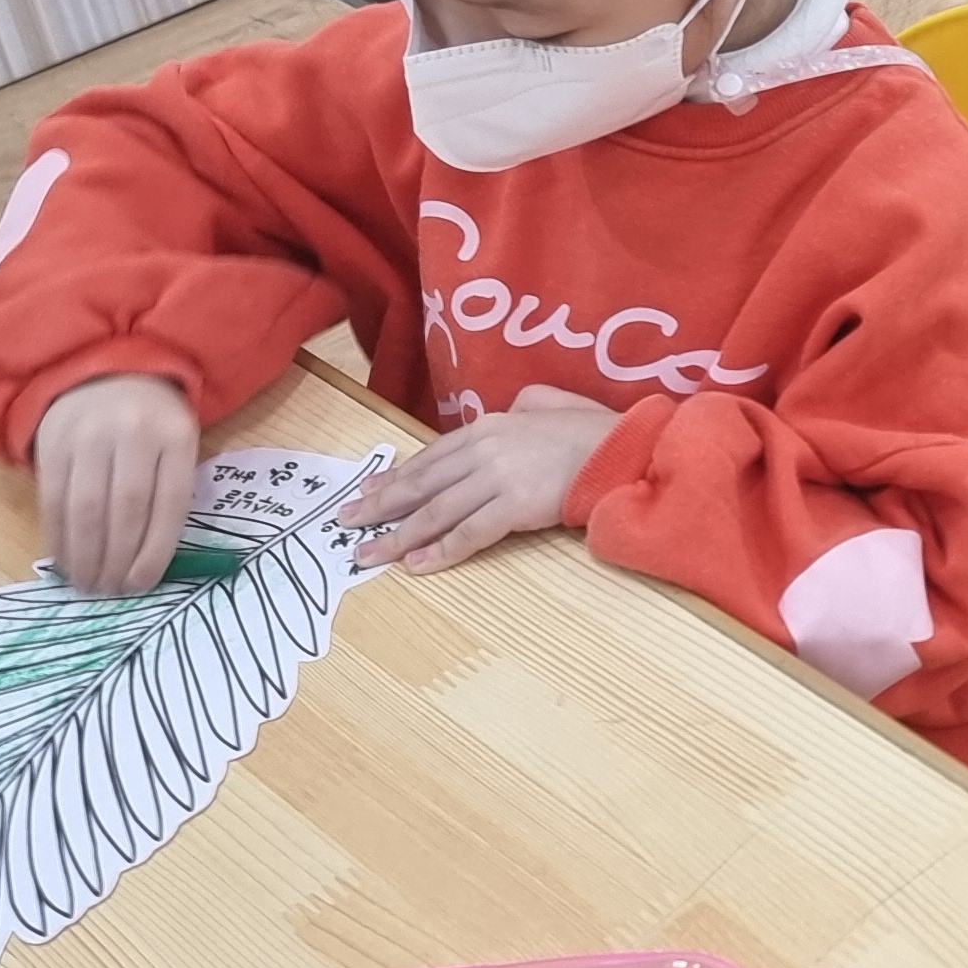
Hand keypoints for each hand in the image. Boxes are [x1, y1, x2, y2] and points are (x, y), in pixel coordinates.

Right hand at [36, 374, 200, 594]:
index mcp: (175, 435)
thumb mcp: (177, 442)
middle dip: (118, 559)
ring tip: (88, 584)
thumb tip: (150, 561)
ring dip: (86, 555)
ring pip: (85, 508)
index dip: (156, 549)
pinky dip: (58, 537)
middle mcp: (132, 433)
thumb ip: (171, 489)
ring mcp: (88, 435)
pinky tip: (64, 560)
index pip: (169, 502)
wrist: (104, 369)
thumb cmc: (151, 419)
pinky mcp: (52, 442)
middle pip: (125, 509)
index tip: (143, 583)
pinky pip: (53, 500)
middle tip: (112, 591)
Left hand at [345, 384, 624, 575]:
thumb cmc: (592, 429)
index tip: (366, 494)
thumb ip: (521, 408)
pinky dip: (438, 550)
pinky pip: (468, 533)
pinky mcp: (512, 507)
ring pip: (435, 511)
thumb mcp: (548, 402)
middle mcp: (483, 449)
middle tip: (347, 523)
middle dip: (379, 506)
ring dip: (396, 536)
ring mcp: (496, 478)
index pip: (429, 457)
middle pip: (420, 483)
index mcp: (488, 425)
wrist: (621, 450)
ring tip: (368, 554)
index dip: (394, 478)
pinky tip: (415, 565)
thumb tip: (509, 412)